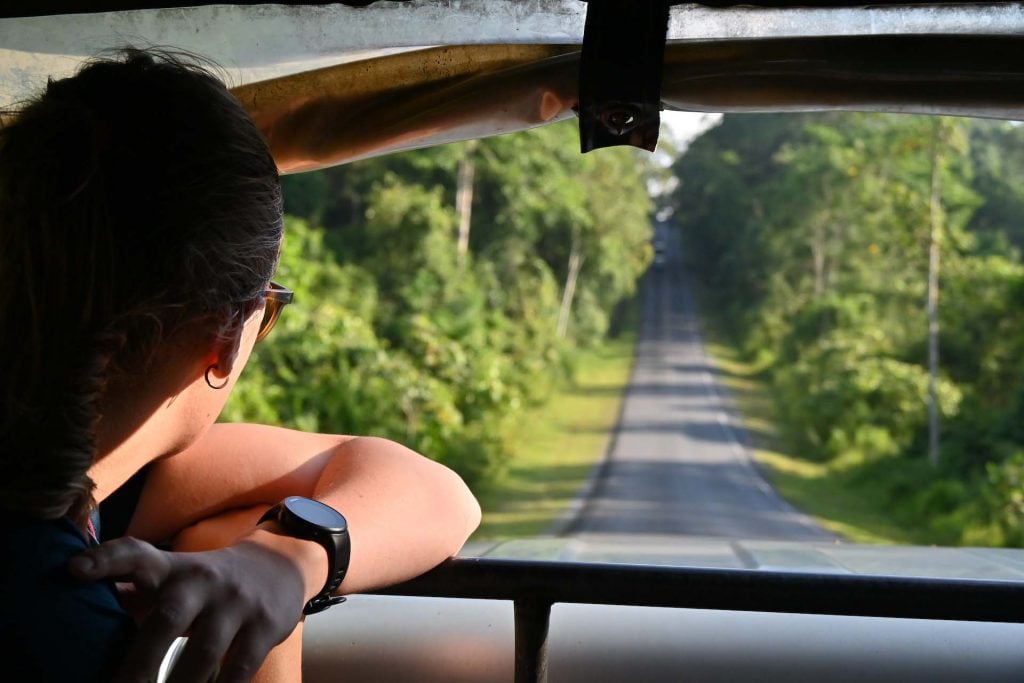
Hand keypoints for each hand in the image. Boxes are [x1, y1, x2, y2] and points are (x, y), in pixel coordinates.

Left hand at [69, 535, 307, 682]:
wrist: (281, 564)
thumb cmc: (209, 583)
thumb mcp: (177, 576)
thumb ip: (135, 589)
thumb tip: (79, 604)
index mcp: (174, 570)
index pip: (136, 554)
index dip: (105, 560)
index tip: (73, 571)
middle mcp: (203, 582)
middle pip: (167, 618)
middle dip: (141, 661)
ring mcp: (236, 604)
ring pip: (204, 653)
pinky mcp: (264, 626)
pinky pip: (240, 668)